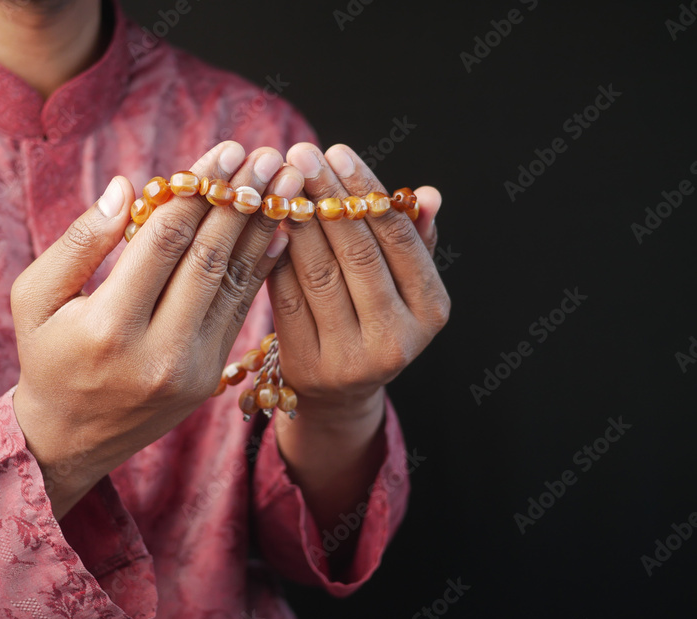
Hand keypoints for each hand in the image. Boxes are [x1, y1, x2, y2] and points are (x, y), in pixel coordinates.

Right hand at [10, 141, 305, 518]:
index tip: (228, 150)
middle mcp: (157, 351)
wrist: (71, 438)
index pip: (164, 241)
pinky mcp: (210, 376)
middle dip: (241, 200)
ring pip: (233, 283)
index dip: (199, 190)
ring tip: (286, 181)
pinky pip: (241, 310)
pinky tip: (280, 230)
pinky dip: (261, 267)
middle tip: (268, 154)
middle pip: (208, 258)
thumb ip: (78, 243)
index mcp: (107, 326)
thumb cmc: (47, 355)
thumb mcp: (35, 298)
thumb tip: (128, 187)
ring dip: (262, 227)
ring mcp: (191, 368)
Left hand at [270, 142, 448, 420]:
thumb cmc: (374, 316)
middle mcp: (396, 339)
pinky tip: (266, 221)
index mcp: (430, 310)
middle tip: (301, 152)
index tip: (338, 152)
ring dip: (296, 218)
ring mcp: (351, 358)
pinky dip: (276, 254)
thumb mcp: (403, 283)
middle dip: (326, 196)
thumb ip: (413, 238)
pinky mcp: (308, 363)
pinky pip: (286, 296)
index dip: (366, 192)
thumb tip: (429, 195)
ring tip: (280, 179)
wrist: (340, 389)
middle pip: (356, 253)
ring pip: (318, 272)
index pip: (399, 239)